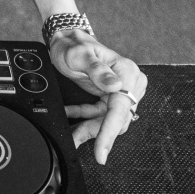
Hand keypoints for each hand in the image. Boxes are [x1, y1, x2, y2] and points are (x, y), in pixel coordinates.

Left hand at [50, 28, 147, 164]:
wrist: (65, 41)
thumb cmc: (73, 45)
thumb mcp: (80, 55)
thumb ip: (96, 70)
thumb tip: (115, 86)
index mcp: (126, 72)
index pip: (121, 109)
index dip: (110, 133)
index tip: (102, 152)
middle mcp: (128, 82)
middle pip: (116, 119)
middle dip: (95, 131)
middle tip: (75, 138)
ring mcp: (120, 91)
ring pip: (108, 121)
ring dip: (89, 128)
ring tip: (71, 131)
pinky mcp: (111, 97)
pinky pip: (100, 116)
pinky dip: (85, 119)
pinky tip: (71, 115)